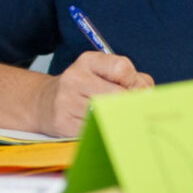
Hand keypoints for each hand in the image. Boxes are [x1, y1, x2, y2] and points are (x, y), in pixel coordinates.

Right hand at [35, 51, 153, 136]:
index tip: (135, 91)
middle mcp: (74, 78)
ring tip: (114, 118)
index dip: (134, 83)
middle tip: (130, 110)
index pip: (122, 68)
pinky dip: (104, 131)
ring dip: (117, 119)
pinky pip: (95, 130)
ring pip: (107, 114)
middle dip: (129, 104)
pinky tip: (102, 127)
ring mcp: (66, 101)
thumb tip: (147, 96)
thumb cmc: (85, 88)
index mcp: (88, 61)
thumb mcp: (106, 74)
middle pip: (117, 94)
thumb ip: (134, 80)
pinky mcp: (63, 124)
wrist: (45, 103)